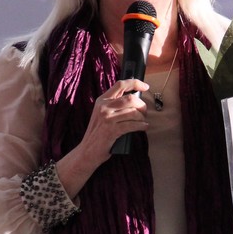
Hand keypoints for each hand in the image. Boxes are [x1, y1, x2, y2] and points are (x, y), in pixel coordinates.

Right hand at [55, 79, 147, 195]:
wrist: (87, 150)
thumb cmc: (98, 132)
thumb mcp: (102, 114)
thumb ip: (114, 105)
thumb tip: (136, 99)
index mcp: (102, 100)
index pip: (120, 84)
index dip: (135, 83)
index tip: (145, 87)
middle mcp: (104, 107)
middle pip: (130, 98)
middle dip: (141, 105)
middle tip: (143, 112)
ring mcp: (107, 118)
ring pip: (133, 112)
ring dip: (142, 117)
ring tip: (142, 122)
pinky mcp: (112, 130)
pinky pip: (132, 125)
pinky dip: (141, 126)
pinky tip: (143, 127)